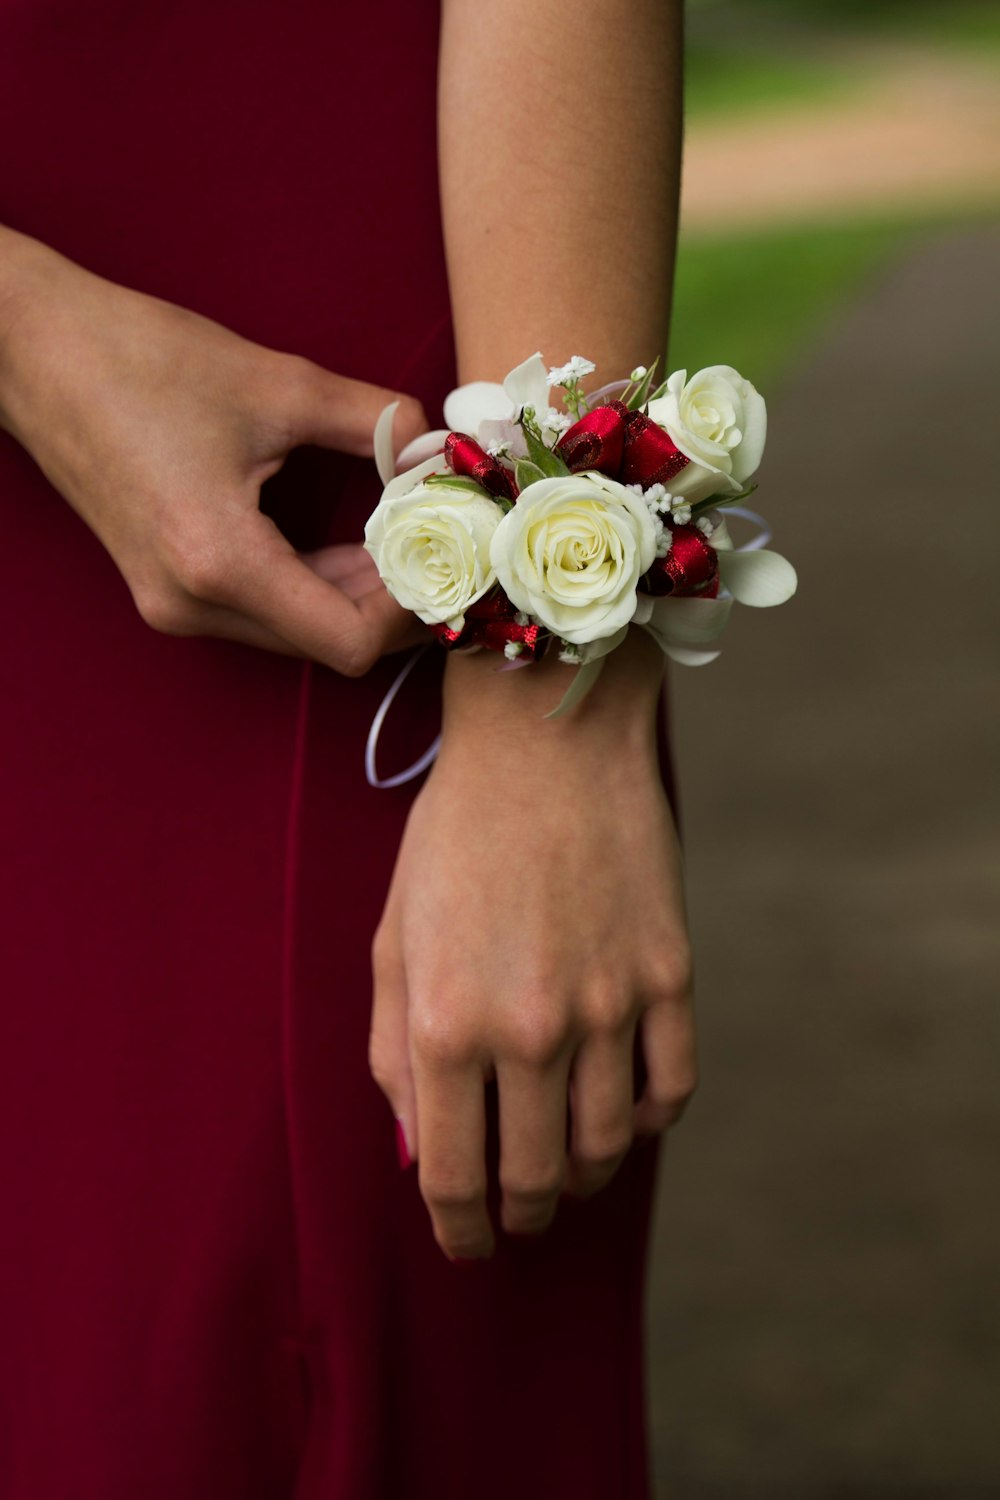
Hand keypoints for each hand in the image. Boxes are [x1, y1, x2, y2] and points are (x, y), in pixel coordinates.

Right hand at [0, 227, 426, 671]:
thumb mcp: (278, 384)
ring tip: (407, 537)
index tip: (453, 560)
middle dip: (395, 602)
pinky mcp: (166, 587)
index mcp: (219, 560)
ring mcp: (174, 604)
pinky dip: (315, 584)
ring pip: (298, 632)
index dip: (413, 611)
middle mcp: (193, 603)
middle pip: (328, 644)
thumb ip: (375, 424)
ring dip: (358, 594)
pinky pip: (264, 609)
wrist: (33, 350)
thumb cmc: (139, 358)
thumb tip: (438, 450)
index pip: (348, 640)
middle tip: (449, 549)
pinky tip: (352, 539)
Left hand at [369, 634, 696, 1259]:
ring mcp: (609, 1005)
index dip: (459, 1231)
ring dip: (585, 1176)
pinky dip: (649, 1119)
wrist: (545, 745)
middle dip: (522, 1213)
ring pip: (609, 1147)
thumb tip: (421, 1153)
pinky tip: (624, 1108)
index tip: (467, 1244)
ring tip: (568, 1168)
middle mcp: (529, 1029)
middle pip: (536, 1179)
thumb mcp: (393, 942)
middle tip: (518, 1211)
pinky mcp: (669, 976)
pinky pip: (672, 1089)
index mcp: (444, 1023)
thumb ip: (395, 1057)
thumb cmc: (453, 840)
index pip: (452, 1179)